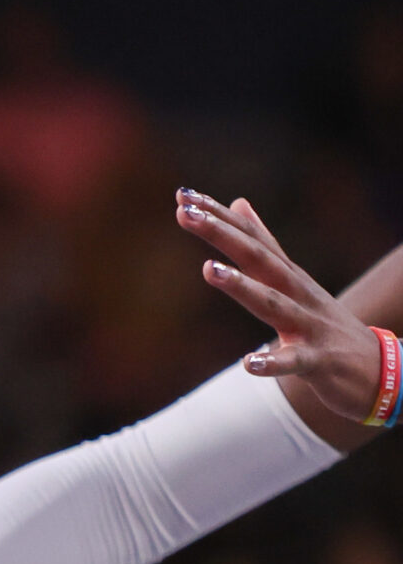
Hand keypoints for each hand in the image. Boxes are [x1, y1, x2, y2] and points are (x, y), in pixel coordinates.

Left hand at [178, 189, 385, 421]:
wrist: (380, 368)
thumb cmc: (326, 323)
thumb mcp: (294, 279)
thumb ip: (265, 244)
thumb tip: (239, 202)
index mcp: (286, 275)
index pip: (250, 238)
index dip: (219, 217)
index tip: (183, 196)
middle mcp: (297, 293)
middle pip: (258, 259)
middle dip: (222, 235)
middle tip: (186, 213)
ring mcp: (309, 325)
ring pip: (273, 303)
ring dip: (242, 286)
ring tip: (208, 269)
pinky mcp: (318, 361)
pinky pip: (294, 361)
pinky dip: (272, 362)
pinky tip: (249, 363)